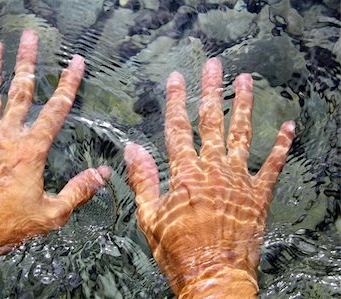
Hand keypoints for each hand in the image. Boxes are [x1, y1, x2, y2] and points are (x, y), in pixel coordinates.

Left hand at [0, 28, 108, 250]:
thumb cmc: (9, 227)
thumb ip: (79, 190)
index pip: (56, 110)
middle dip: (27, 62)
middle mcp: (6, 138)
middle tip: (29, 36)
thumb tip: (102, 175)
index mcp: (31, 151)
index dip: (69, 84)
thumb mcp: (52, 213)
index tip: (76, 63)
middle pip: (20, 92)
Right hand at [124, 58, 294, 297]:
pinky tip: (289, 126)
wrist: (213, 277)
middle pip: (211, 122)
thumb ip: (143, 179)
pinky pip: (274, 165)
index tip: (177, 78)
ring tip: (246, 81)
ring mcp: (239, 180)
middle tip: (214, 66)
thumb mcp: (150, 217)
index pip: (177, 128)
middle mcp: (213, 169)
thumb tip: (131, 149)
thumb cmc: (178, 250)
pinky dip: (283, 145)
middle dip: (211, 91)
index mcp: (184, 174)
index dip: (176, 101)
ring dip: (244, 106)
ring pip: (242, 134)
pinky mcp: (259, 195)